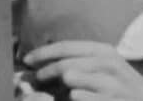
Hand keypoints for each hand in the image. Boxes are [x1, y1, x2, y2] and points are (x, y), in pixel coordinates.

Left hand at [24, 40, 142, 100]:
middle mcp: (108, 62)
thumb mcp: (102, 67)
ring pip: (71, 80)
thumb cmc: (117, 84)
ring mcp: (109, 82)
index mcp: (103, 50)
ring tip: (56, 93)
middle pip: (65, 65)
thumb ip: (76, 64)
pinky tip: (76, 98)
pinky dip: (73, 98)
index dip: (43, 52)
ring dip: (59, 89)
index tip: (25, 60)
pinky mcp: (109, 99)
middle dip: (44, 74)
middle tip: (33, 82)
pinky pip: (78, 97)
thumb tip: (38, 67)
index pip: (67, 46)